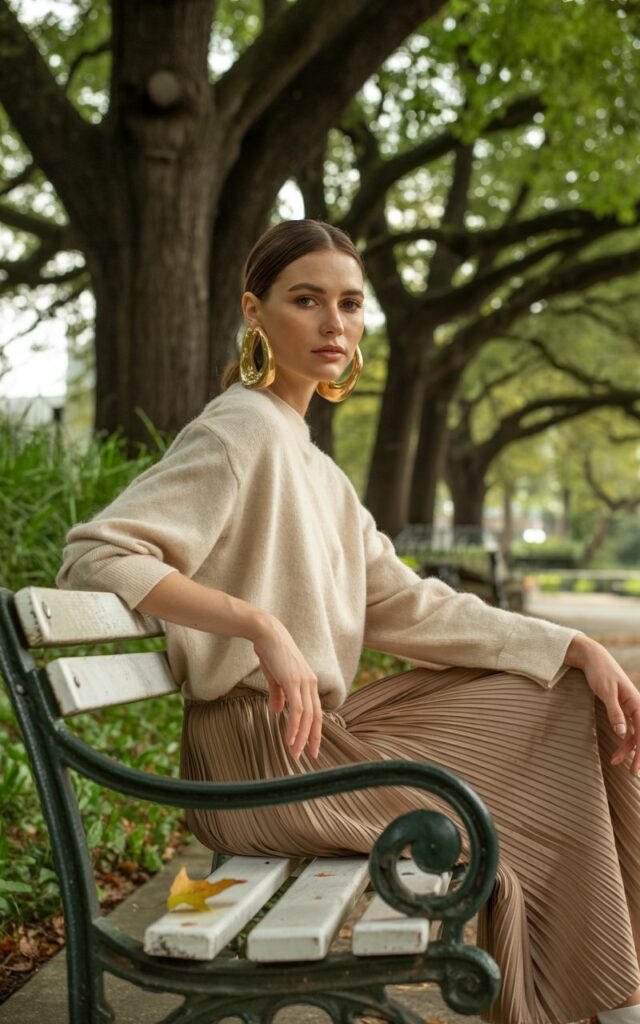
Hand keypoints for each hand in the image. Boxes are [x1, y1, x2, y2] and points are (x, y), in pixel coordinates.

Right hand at [251, 613, 322, 760]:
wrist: (266, 633)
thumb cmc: (271, 653)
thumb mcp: (276, 677)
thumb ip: (279, 694)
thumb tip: (277, 712)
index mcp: (309, 682)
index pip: (316, 711)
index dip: (314, 730)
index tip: (311, 746)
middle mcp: (311, 683)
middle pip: (316, 717)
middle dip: (311, 738)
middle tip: (307, 756)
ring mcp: (303, 682)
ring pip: (307, 717)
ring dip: (301, 737)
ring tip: (295, 752)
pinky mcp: (293, 682)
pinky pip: (296, 710)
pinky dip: (294, 727)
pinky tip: (289, 739)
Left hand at [566, 635, 639, 774]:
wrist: (593, 658)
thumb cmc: (600, 672)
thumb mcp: (605, 691)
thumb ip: (614, 712)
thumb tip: (622, 733)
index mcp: (637, 702)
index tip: (637, 767)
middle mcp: (637, 706)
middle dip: (639, 755)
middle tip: (633, 774)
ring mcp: (630, 708)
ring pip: (635, 734)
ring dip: (628, 750)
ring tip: (615, 763)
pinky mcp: (622, 708)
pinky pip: (628, 729)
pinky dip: (623, 741)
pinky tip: (617, 752)